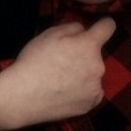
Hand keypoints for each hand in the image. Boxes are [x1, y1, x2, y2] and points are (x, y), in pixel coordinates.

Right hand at [0, 17, 115, 130]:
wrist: (21, 97)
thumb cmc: (33, 61)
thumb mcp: (49, 34)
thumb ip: (72, 28)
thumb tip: (84, 30)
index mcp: (89, 46)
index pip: (108, 27)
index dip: (103, 24)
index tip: (98, 28)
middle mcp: (99, 66)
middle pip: (96, 54)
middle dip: (85, 54)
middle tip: (63, 61)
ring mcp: (95, 88)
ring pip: (94, 74)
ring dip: (84, 74)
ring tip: (62, 81)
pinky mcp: (90, 105)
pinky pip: (92, 93)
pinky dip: (83, 91)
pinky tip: (66, 93)